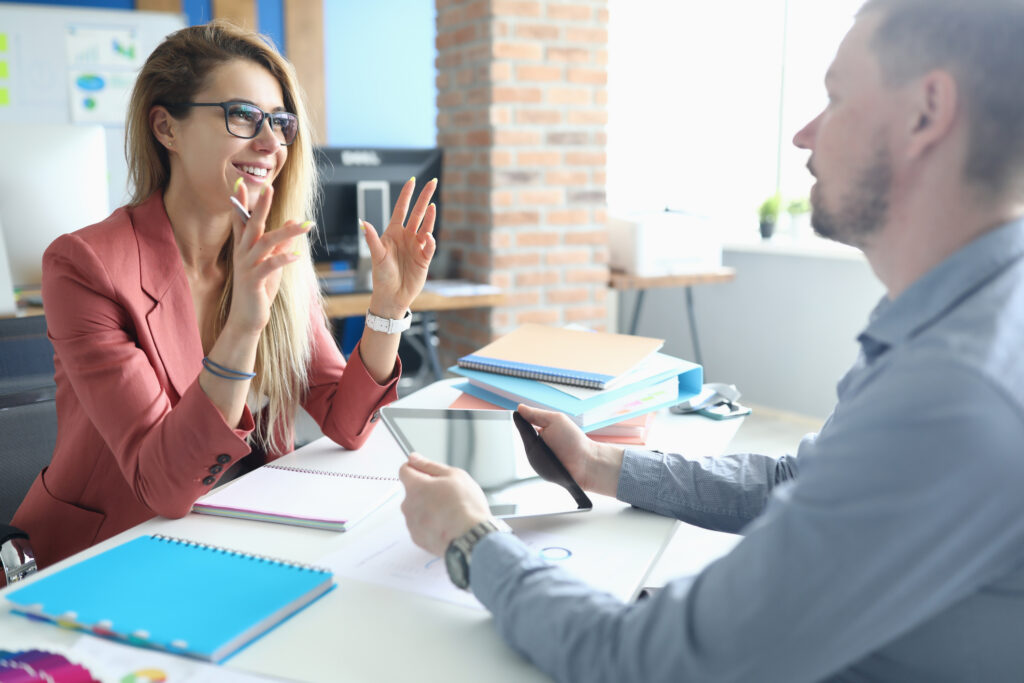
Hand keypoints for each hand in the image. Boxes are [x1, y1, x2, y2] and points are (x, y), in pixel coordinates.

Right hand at [226, 182, 310, 334]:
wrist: (247, 318)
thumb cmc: (259, 289)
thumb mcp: (272, 264)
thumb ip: (280, 244)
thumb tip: (294, 223)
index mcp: (244, 248)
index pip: (241, 221)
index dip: (240, 203)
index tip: (240, 183)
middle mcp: (242, 254)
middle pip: (252, 225)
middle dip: (261, 206)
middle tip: (270, 188)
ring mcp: (246, 267)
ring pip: (265, 243)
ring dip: (286, 232)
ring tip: (305, 224)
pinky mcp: (253, 281)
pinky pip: (269, 266)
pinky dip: (283, 258)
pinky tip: (297, 255)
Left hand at [363, 177, 437, 317]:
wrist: (392, 296)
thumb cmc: (381, 276)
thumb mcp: (376, 256)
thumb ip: (372, 239)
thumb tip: (363, 223)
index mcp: (393, 233)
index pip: (401, 209)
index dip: (407, 195)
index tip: (413, 180)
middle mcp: (406, 237)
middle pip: (417, 213)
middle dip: (424, 197)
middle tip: (432, 182)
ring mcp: (417, 246)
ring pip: (426, 226)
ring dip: (430, 216)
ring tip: (432, 205)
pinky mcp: (425, 258)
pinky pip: (430, 246)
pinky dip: (430, 240)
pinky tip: (427, 237)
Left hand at [399, 452, 490, 556]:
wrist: (471, 538)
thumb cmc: (466, 506)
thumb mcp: (454, 476)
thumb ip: (429, 465)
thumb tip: (414, 458)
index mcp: (415, 487)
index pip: (404, 470)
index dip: (417, 468)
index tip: (427, 472)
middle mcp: (408, 505)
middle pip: (412, 491)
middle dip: (425, 490)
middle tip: (446, 494)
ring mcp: (412, 524)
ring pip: (417, 509)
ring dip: (427, 508)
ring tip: (449, 512)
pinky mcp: (418, 539)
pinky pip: (421, 526)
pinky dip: (430, 524)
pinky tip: (446, 524)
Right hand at [516, 404, 624, 497]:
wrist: (586, 463)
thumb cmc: (574, 441)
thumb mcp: (554, 420)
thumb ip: (536, 414)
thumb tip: (519, 408)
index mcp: (541, 430)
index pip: (524, 424)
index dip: (520, 422)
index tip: (517, 417)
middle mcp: (538, 445)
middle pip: (523, 438)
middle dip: (526, 436)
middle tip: (538, 436)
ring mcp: (538, 459)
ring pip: (526, 452)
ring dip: (531, 449)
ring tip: (545, 449)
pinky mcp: (540, 471)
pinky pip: (532, 464)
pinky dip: (536, 461)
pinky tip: (544, 459)